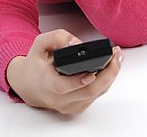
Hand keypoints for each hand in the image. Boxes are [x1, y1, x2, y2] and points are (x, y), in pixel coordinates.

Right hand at [6, 30, 121, 114]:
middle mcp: (57, 98)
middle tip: (116, 56)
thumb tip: (77, 44)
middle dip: (107, 73)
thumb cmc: (36, 64)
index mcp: (45, 82)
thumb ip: (57, 38)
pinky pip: (95, 96)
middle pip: (87, 92)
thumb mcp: (40, 44)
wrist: (30, 84)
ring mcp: (68, 105)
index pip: (62, 87)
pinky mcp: (76, 107)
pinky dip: (105, 82)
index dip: (77, 81)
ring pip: (95, 94)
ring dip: (110, 76)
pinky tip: (110, 69)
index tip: (91, 73)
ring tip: (117, 58)